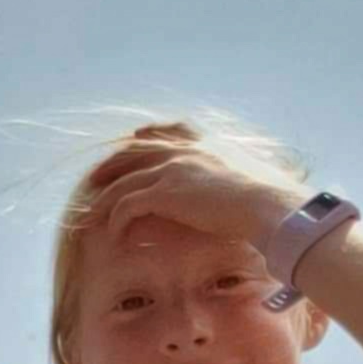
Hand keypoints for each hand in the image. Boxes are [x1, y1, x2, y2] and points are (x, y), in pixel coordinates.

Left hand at [82, 130, 305, 257]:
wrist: (270, 205)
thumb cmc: (271, 200)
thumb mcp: (254, 177)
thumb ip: (238, 177)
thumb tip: (245, 190)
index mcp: (207, 145)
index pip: (172, 130)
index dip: (149, 133)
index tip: (135, 135)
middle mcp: (186, 152)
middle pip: (136, 151)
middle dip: (112, 164)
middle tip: (93, 177)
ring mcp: (173, 169)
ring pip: (124, 181)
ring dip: (104, 199)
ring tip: (91, 215)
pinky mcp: (165, 193)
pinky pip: (127, 205)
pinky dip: (116, 219)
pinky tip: (114, 234)